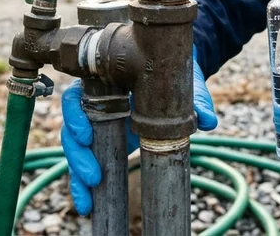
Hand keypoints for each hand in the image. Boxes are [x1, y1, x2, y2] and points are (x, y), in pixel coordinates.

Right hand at [60, 47, 218, 214]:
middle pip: (72, 128)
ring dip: (77, 172)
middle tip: (94, 175)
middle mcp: (97, 104)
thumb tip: (207, 121)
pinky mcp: (105, 143)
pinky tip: (88, 205)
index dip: (76, 116)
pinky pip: (88, 162)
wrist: (176, 79)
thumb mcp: (186, 84)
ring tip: (89, 196)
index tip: (86, 135)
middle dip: (78, 155)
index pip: (78, 97)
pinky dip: (83, 184)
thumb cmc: (174, 75)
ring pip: (75, 148)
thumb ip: (196, 100)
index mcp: (106, 83)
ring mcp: (99, 124)